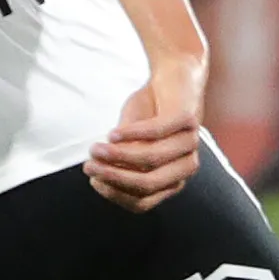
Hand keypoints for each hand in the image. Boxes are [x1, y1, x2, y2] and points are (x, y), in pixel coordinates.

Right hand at [88, 56, 205, 211]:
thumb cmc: (147, 113)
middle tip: (89, 166)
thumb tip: (98, 178)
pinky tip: (112, 133)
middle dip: (114, 177)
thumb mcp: (129, 143)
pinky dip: (131, 133)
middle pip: (147, 185)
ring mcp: (190, 143)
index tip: (93, 180)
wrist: (172, 76)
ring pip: (151, 159)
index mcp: (172, 180)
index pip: (142, 202)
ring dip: (118, 155)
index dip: (115, 194)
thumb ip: (120, 162)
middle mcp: (185, 166)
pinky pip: (156, 132)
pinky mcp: (187, 118)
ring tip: (95, 147)